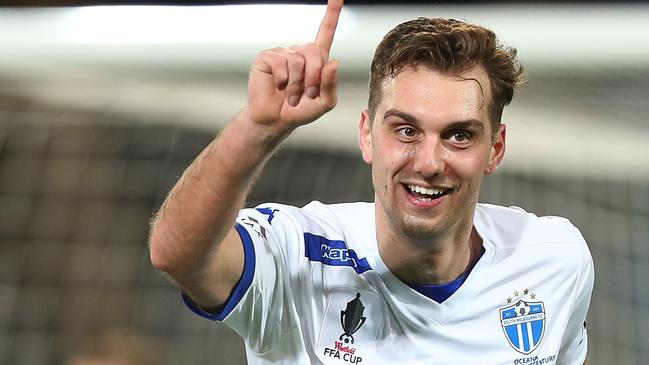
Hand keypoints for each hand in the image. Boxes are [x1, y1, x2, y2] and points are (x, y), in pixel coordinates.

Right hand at [246, 0, 342, 132]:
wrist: (276, 120)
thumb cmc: (300, 111)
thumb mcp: (324, 102)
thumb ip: (332, 84)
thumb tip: (334, 63)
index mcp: (315, 60)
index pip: (325, 32)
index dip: (332, 14)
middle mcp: (299, 53)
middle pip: (315, 51)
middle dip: (315, 76)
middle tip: (307, 93)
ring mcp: (282, 54)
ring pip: (298, 60)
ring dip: (298, 83)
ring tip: (292, 95)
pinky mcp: (267, 58)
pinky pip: (281, 63)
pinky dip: (283, 79)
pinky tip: (279, 86)